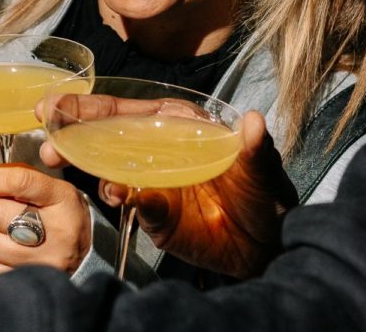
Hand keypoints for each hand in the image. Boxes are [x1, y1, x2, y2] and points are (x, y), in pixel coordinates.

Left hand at [0, 163, 90, 276]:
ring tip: (10, 235)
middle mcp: (56, 230)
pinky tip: (13, 254)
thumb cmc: (66, 218)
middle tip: (3, 212)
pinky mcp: (32, 281)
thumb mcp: (57, 190)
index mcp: (62, 199)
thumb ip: (27, 180)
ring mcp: (44, 260)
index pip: (20, 182)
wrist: (88, 257)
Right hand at [101, 110, 296, 278]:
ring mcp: (164, 190)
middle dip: (110, 146)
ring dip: (115, 177)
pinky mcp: (161, 221)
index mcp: (192, 141)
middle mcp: (171, 161)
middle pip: (133, 148)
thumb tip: (254, 120)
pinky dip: (133, 201)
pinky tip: (126, 196)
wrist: (268, 248)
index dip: (138, 118)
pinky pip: (142, 208)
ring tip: (113, 182)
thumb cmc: (266, 199)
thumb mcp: (264, 171)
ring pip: (129, 177)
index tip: (121, 116)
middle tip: (97, 145)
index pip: (158, 123)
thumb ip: (256, 148)